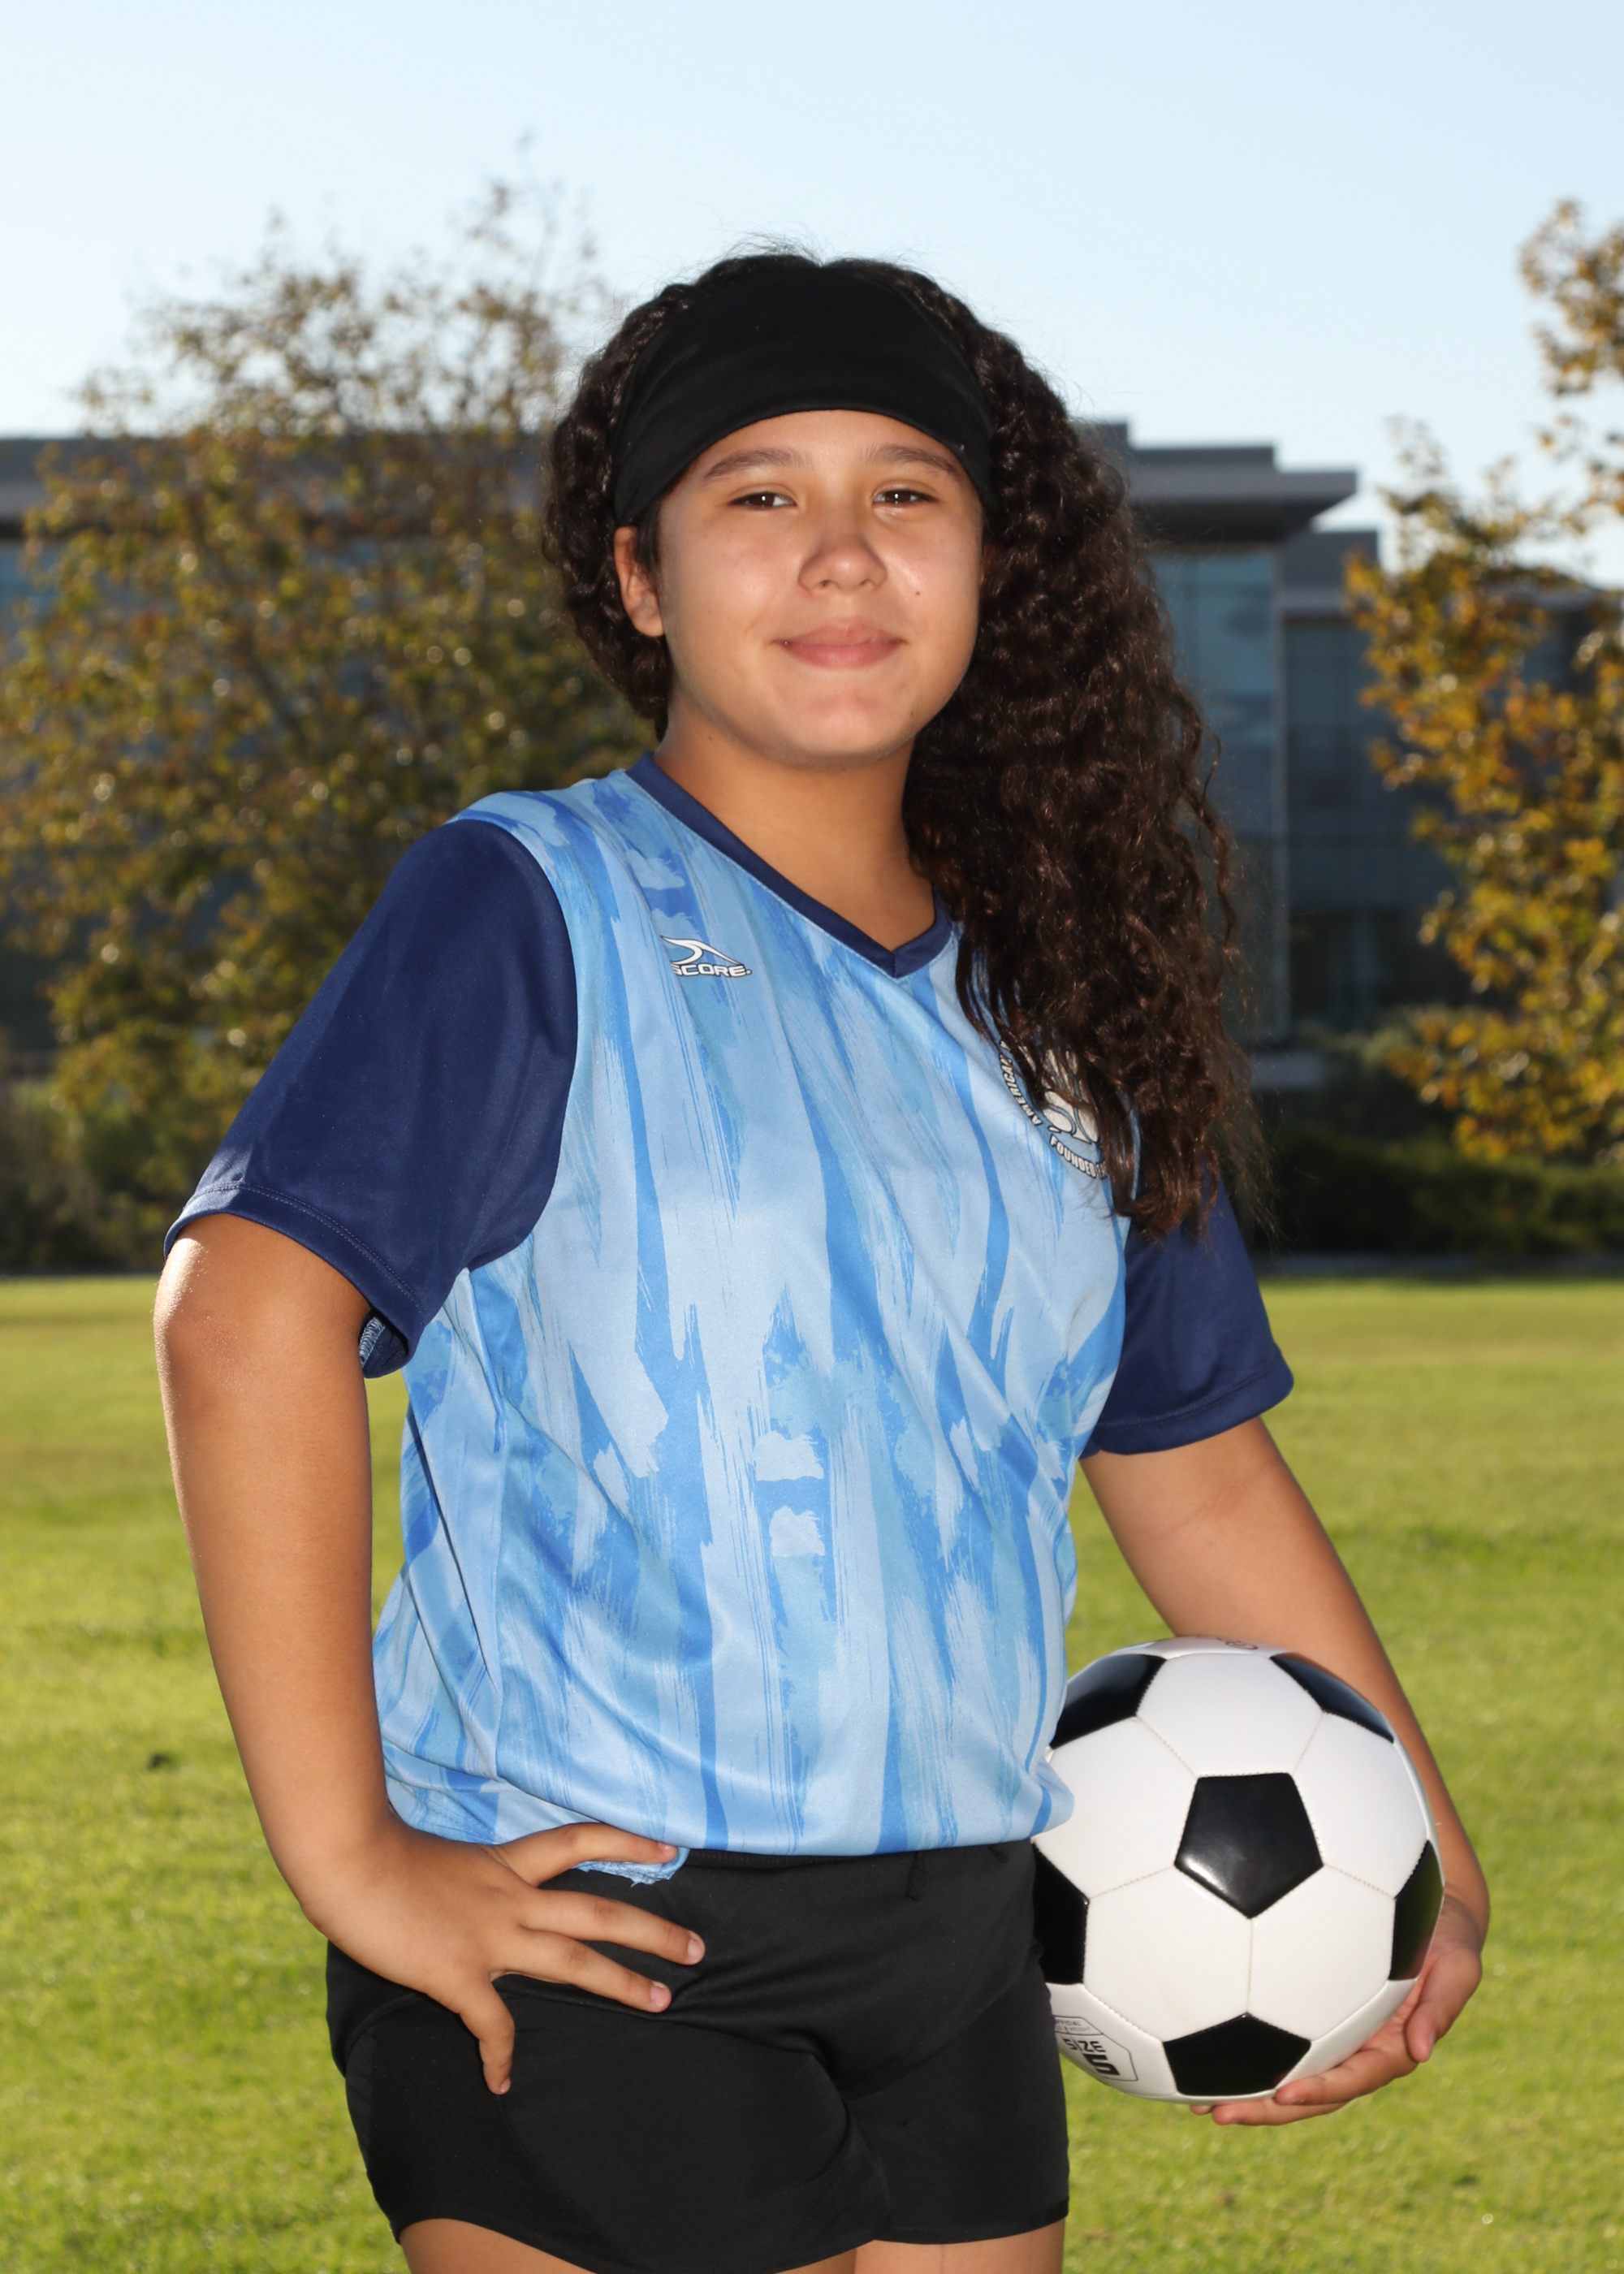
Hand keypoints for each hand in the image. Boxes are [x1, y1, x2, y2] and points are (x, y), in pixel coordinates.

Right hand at [311, 1817, 703, 2093]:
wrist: (348, 1861)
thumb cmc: (377, 1850)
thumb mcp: (437, 1855)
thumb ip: (464, 1876)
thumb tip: (464, 1890)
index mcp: (505, 1862)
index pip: (579, 1841)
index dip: (627, 1840)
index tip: (670, 1848)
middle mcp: (510, 1896)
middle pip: (599, 1909)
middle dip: (652, 1930)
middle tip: (697, 1947)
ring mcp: (490, 1936)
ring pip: (574, 1959)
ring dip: (621, 1982)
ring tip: (662, 2001)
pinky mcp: (458, 1974)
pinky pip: (492, 2023)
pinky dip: (499, 2056)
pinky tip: (503, 2083)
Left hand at [1193, 1890, 1484, 2126]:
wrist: (1434, 1914)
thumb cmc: (1448, 1937)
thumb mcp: (1459, 1966)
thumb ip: (1442, 2007)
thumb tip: (1423, 2052)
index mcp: (1391, 2048)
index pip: (1351, 2080)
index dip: (1319, 2091)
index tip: (1283, 2095)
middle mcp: (1359, 2051)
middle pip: (1311, 2093)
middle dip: (1266, 2110)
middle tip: (1216, 2113)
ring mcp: (1337, 2038)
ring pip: (1289, 2075)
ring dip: (1248, 2093)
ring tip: (1195, 2102)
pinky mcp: (1318, 2017)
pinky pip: (1281, 2040)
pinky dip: (1247, 2051)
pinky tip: (1203, 2049)